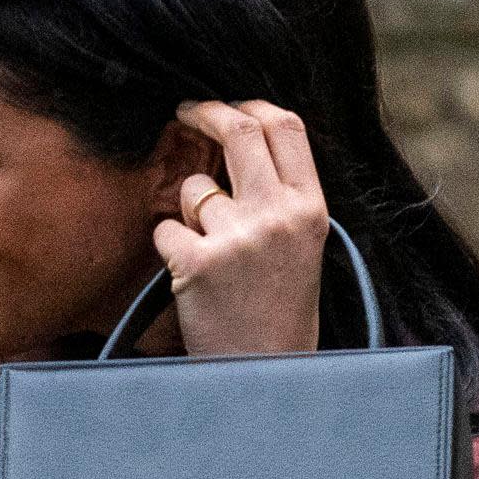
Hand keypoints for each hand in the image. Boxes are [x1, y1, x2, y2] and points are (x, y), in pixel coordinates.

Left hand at [152, 98, 333, 357]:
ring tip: (212, 257)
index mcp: (312, 208)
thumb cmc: (279, 309)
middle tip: (184, 112)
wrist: (267, 374)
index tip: (226, 106)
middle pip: (239, 130)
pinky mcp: (197, 262)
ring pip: (194, 188)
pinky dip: (171, 249)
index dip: (251, 105)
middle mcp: (280, 215)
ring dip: (190, 211)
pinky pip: (166, 227)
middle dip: (205, 112)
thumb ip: (279, 195)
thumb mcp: (301, 245)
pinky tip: (193, 279)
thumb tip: (238, 138)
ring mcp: (239, 238)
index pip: (286, 126)